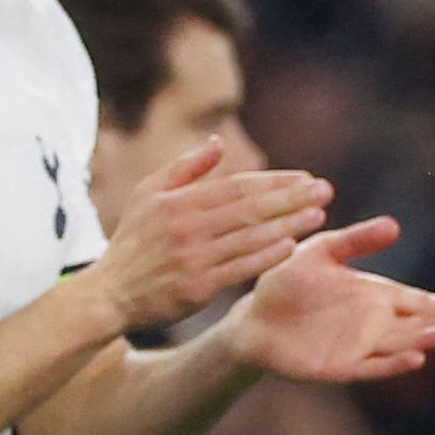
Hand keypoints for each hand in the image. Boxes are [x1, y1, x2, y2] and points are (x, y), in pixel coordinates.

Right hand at [97, 143, 332, 334]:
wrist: (109, 293)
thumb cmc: (132, 242)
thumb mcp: (147, 195)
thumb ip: (184, 168)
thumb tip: (217, 141)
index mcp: (178, 201)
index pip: (237, 186)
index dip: (274, 181)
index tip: (306, 177)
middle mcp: (187, 226)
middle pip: (249, 208)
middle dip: (291, 197)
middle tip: (325, 190)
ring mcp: (193, 257)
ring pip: (249, 236)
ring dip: (288, 224)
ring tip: (318, 215)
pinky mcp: (197, 287)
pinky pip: (239, 268)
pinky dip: (266, 256)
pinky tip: (292, 247)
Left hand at [203, 215, 434, 384]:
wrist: (253, 318)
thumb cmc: (287, 282)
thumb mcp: (322, 251)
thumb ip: (356, 241)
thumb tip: (395, 225)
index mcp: (376, 295)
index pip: (421, 301)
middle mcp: (375, 323)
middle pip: (420, 324)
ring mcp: (361, 347)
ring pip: (404, 345)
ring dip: (429, 341)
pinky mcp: (341, 366)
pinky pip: (373, 366)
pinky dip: (394, 364)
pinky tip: (416, 358)